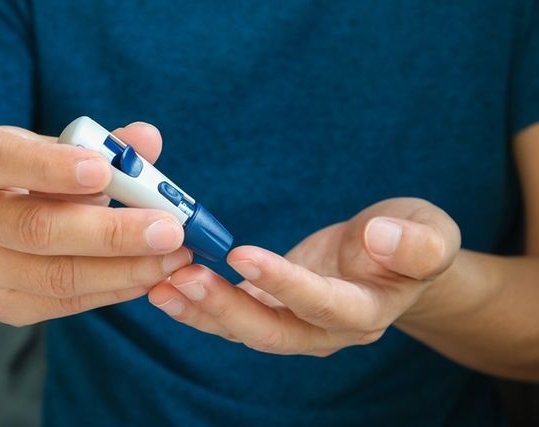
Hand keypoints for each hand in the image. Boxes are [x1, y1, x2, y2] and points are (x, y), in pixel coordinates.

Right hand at [0, 123, 191, 325]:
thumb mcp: (62, 151)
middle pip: (37, 229)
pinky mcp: (4, 304)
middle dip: (112, 232)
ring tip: (174, 258)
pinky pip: (68, 302)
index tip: (104, 171)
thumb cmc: (37, 178)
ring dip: (125, 269)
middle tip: (170, 229)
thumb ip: (106, 146)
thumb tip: (149, 139)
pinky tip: (151, 275)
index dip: (51, 167)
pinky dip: (117, 289)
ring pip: (57, 276)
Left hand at [148, 198, 459, 355]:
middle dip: (226, 307)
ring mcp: (299, 326)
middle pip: (273, 331)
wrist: (397, 260)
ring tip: (160, 285)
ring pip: (246, 329)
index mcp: (367, 310)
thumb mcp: (431, 232)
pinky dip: (203, 305)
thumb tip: (382, 238)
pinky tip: (170, 287)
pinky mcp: (276, 311)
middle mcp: (328, 330)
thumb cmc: (414, 239)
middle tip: (182, 277)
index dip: (284, 284)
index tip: (243, 256)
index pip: (323, 305)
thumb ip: (416, 243)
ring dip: (203, 310)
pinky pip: (236, 316)